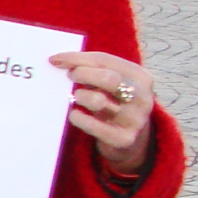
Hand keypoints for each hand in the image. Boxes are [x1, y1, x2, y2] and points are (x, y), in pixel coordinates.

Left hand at [49, 50, 154, 171]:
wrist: (130, 137)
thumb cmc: (113, 101)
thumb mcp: (110, 82)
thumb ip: (90, 67)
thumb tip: (58, 60)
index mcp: (140, 76)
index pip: (105, 60)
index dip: (77, 58)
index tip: (56, 60)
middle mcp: (141, 97)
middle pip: (107, 78)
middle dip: (82, 74)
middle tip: (70, 77)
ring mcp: (134, 119)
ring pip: (98, 101)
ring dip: (81, 97)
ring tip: (77, 97)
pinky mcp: (123, 139)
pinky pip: (92, 125)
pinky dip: (78, 117)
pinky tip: (75, 114)